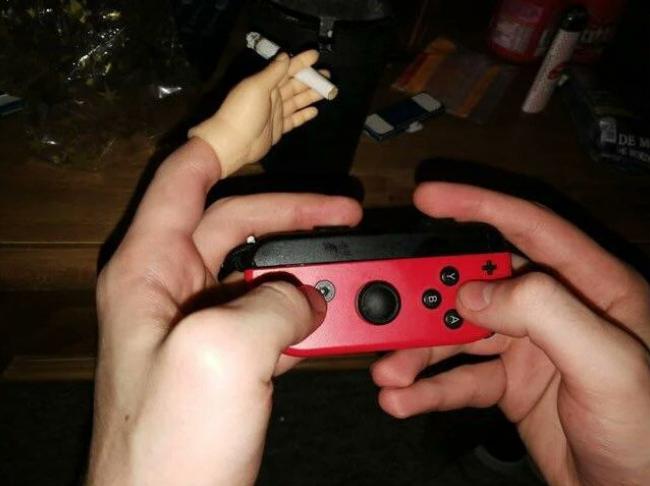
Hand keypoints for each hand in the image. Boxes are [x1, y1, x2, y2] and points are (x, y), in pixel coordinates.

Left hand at [86, 136, 360, 483]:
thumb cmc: (169, 448)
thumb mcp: (226, 354)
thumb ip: (275, 303)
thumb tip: (306, 299)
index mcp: (150, 269)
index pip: (185, 178)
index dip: (228, 144)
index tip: (276, 126)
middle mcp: (171, 290)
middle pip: (237, 222)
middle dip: (297, 215)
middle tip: (349, 217)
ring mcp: (201, 326)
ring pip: (263, 272)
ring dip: (311, 271)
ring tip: (357, 278)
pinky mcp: (225, 360)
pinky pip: (271, 316)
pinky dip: (307, 311)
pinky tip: (338, 320)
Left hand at [188, 50, 324, 175]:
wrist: (234, 143)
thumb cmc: (243, 112)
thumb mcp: (257, 87)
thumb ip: (273, 72)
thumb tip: (285, 56)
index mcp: (265, 84)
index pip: (287, 69)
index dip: (301, 63)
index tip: (316, 56)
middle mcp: (271, 96)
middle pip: (295, 85)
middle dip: (311, 80)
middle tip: (328, 76)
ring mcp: (275, 113)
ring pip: (297, 101)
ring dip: (311, 96)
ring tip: (327, 92)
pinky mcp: (278, 128)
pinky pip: (294, 119)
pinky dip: (304, 115)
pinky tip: (315, 111)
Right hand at [371, 182, 649, 485]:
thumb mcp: (609, 367)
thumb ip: (546, 315)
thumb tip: (475, 292)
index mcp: (592, 286)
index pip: (529, 228)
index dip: (477, 206)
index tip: (430, 197)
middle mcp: (557, 311)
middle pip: (478, 283)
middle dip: (429, 296)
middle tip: (389, 306)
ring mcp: (530, 349)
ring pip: (460, 334)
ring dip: (419, 352)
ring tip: (389, 372)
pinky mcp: (511, 385)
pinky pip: (460, 378)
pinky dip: (428, 388)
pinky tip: (404, 398)